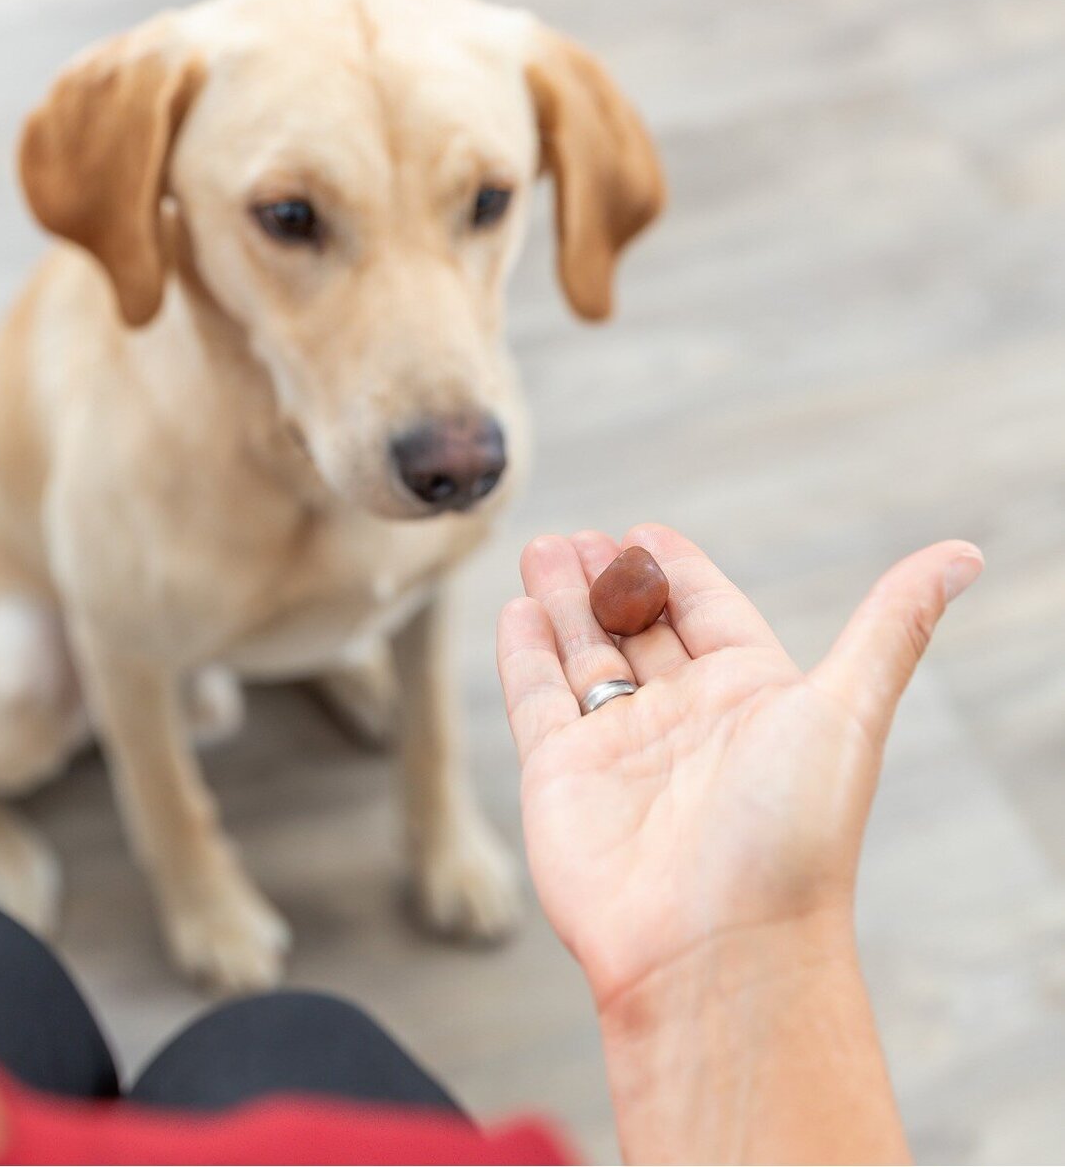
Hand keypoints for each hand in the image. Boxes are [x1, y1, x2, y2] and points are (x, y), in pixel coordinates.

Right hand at [497, 523, 981, 1010]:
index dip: (677, 569)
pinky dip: (523, 651)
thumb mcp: (849, 710)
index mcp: (750, 696)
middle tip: (579, 537)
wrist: (715, 949)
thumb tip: (964, 554)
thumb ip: (891, 625)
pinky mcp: (559, 772)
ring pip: (582, 652)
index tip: (646, 532)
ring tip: (542, 548)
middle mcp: (683, 718)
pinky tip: (518, 608)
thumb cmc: (793, 836)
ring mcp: (617, 745)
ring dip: (561, 600)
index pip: (708, 611)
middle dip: (607, 578)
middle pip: (637, 627)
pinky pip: (536, 695)